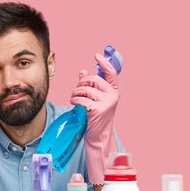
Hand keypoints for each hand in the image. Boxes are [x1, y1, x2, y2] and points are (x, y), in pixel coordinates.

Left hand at [70, 53, 119, 183]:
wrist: (98, 135)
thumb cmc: (95, 115)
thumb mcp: (94, 98)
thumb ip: (90, 85)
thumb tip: (83, 71)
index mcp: (114, 90)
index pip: (111, 73)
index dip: (104, 63)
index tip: (96, 55)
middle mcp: (113, 95)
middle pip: (92, 79)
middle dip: (80, 84)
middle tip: (76, 92)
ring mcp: (107, 102)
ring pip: (84, 89)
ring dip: (75, 94)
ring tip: (75, 100)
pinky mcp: (98, 109)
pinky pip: (81, 99)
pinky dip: (75, 101)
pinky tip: (75, 105)